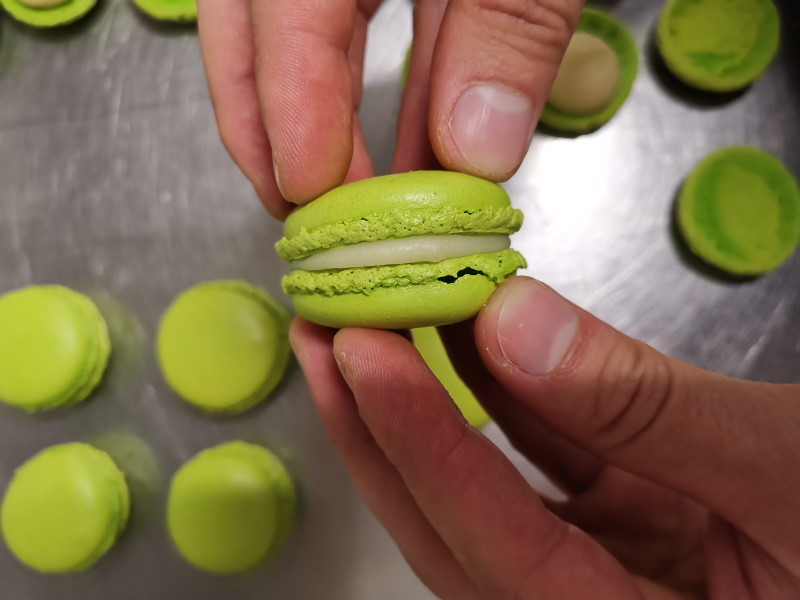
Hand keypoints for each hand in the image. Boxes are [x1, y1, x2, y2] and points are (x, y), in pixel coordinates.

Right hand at [196, 0, 582, 217]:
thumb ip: (511, 24)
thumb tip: (473, 148)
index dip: (290, 98)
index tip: (312, 187)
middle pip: (249, 14)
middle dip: (262, 118)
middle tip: (292, 206)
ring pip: (291, 22)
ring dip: (313, 115)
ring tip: (336, 196)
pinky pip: (360, 17)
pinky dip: (380, 87)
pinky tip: (401, 146)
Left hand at [291, 276, 799, 598]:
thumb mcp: (792, 471)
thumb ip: (652, 408)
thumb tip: (516, 324)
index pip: (501, 550)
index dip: (428, 448)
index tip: (365, 354)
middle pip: (460, 536)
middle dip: (384, 437)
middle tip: (326, 341)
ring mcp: (611, 567)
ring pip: (492, 492)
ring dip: (432, 408)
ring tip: (369, 323)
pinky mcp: (627, 520)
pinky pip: (546, 458)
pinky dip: (505, 395)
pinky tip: (470, 333)